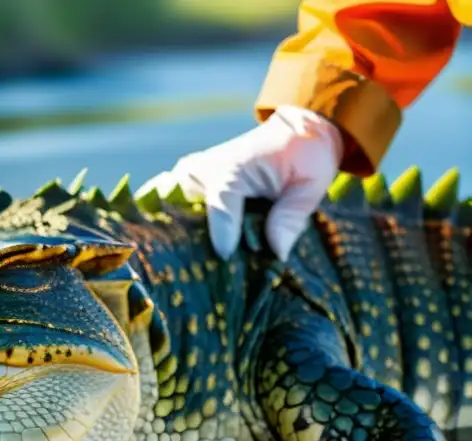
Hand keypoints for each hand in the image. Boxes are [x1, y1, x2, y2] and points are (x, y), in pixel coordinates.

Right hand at [137, 105, 344, 261]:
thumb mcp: (310, 184)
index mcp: (232, 171)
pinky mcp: (185, 182)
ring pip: (170, 212)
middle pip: (184, 215)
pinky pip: (170, 206)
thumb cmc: (304, 156)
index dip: (224, 239)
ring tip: (184, 261)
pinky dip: (175, 226)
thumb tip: (277, 253)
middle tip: (201, 269)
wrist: (293, 131)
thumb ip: (292, 216)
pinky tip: (180, 248)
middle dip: (191, 243)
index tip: (227, 258)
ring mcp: (188, 176)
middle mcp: (201, 172)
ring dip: (177, 235)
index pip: (221, 210)